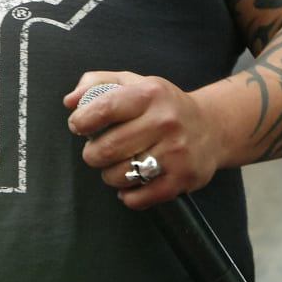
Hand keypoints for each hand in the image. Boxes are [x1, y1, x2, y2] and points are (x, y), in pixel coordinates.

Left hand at [65, 71, 222, 207]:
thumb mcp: (133, 82)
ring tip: (117, 165)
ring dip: (109, 175)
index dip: (82, 121)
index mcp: (150, 94)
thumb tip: (70, 101)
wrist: (212, 127)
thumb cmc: (163, 105)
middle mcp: (164, 122)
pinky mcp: (182, 179)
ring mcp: (175, 152)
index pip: (104, 108)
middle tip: (96, 151)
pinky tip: (130, 184)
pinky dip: (128, 195)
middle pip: (107, 148)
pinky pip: (140, 198)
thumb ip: (97, 83)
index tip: (78, 126)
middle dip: (92, 153)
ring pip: (120, 175)